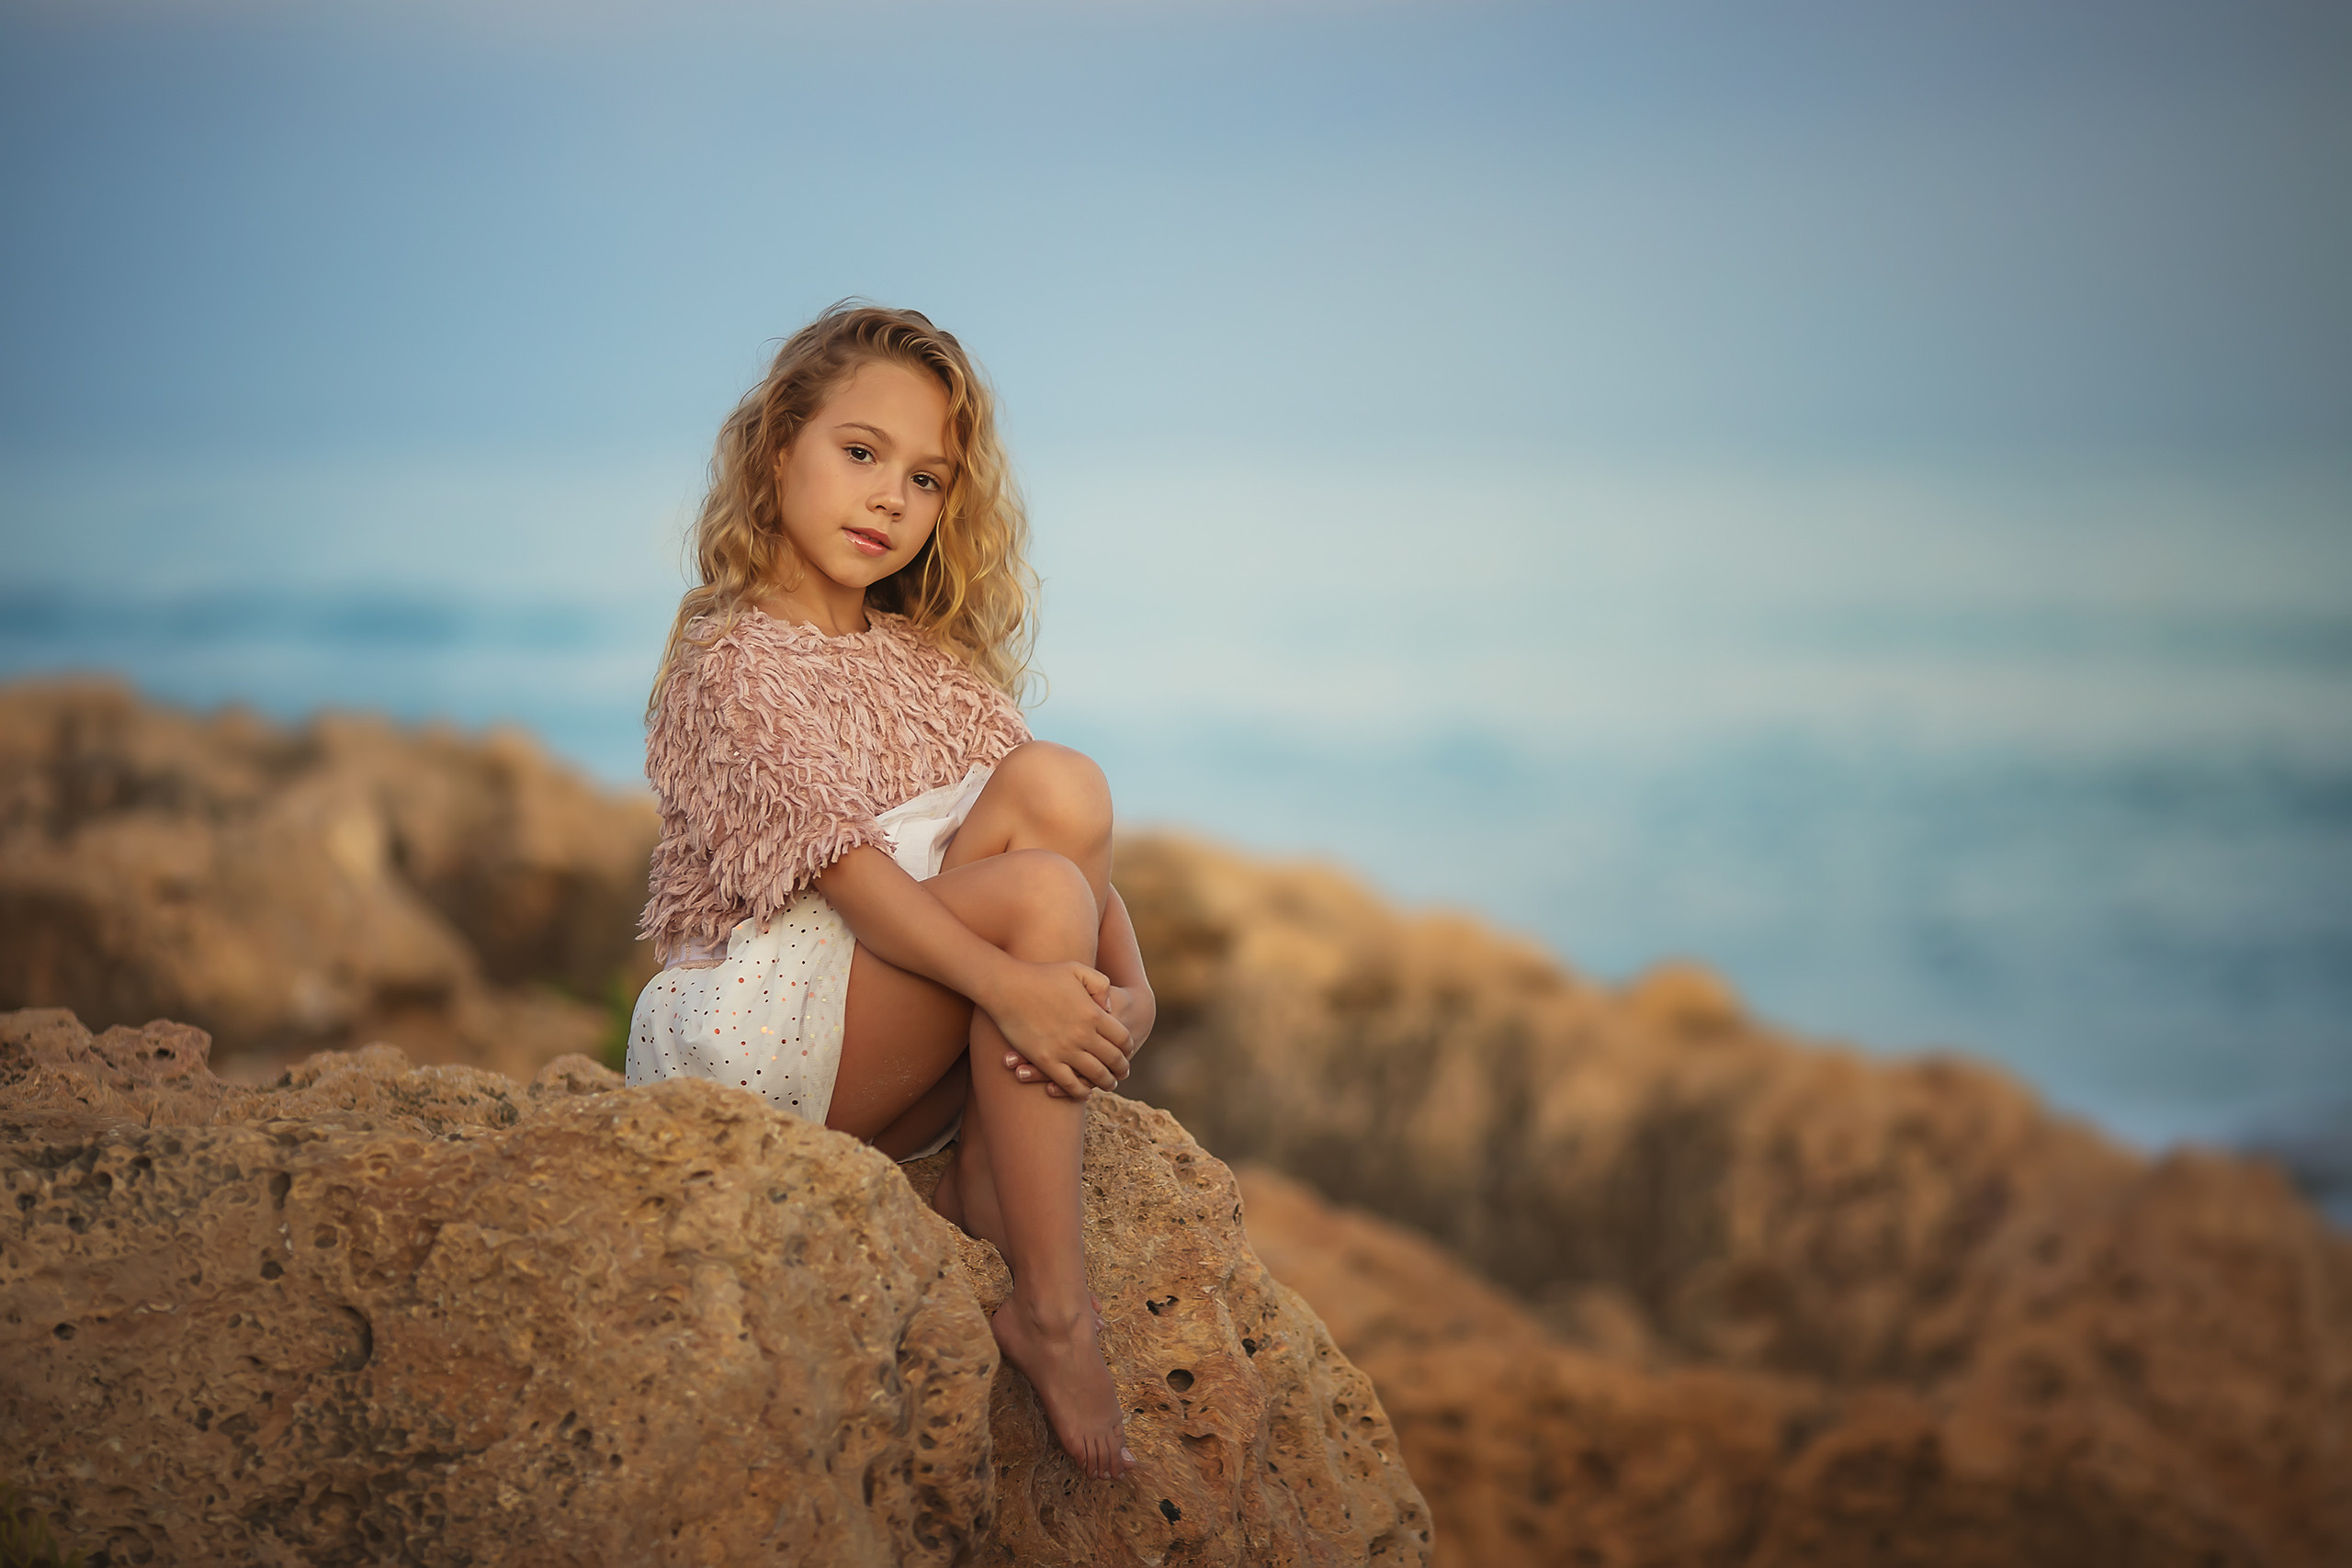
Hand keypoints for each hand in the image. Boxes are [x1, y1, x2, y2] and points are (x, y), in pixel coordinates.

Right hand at [1007, 980, 1153, 1095]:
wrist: (1007, 987)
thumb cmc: (1041, 975)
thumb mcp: (1078, 970)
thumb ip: (1101, 986)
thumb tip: (1110, 1009)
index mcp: (1094, 1013)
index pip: (1123, 1039)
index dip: (1128, 1048)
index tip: (1127, 1053)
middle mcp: (1083, 1035)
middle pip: (1113, 1060)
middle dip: (1121, 1069)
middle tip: (1122, 1073)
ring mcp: (1065, 1050)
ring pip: (1095, 1075)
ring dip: (1106, 1083)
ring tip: (1109, 1084)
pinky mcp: (1046, 1062)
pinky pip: (1070, 1084)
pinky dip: (1081, 1092)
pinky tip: (1085, 1092)